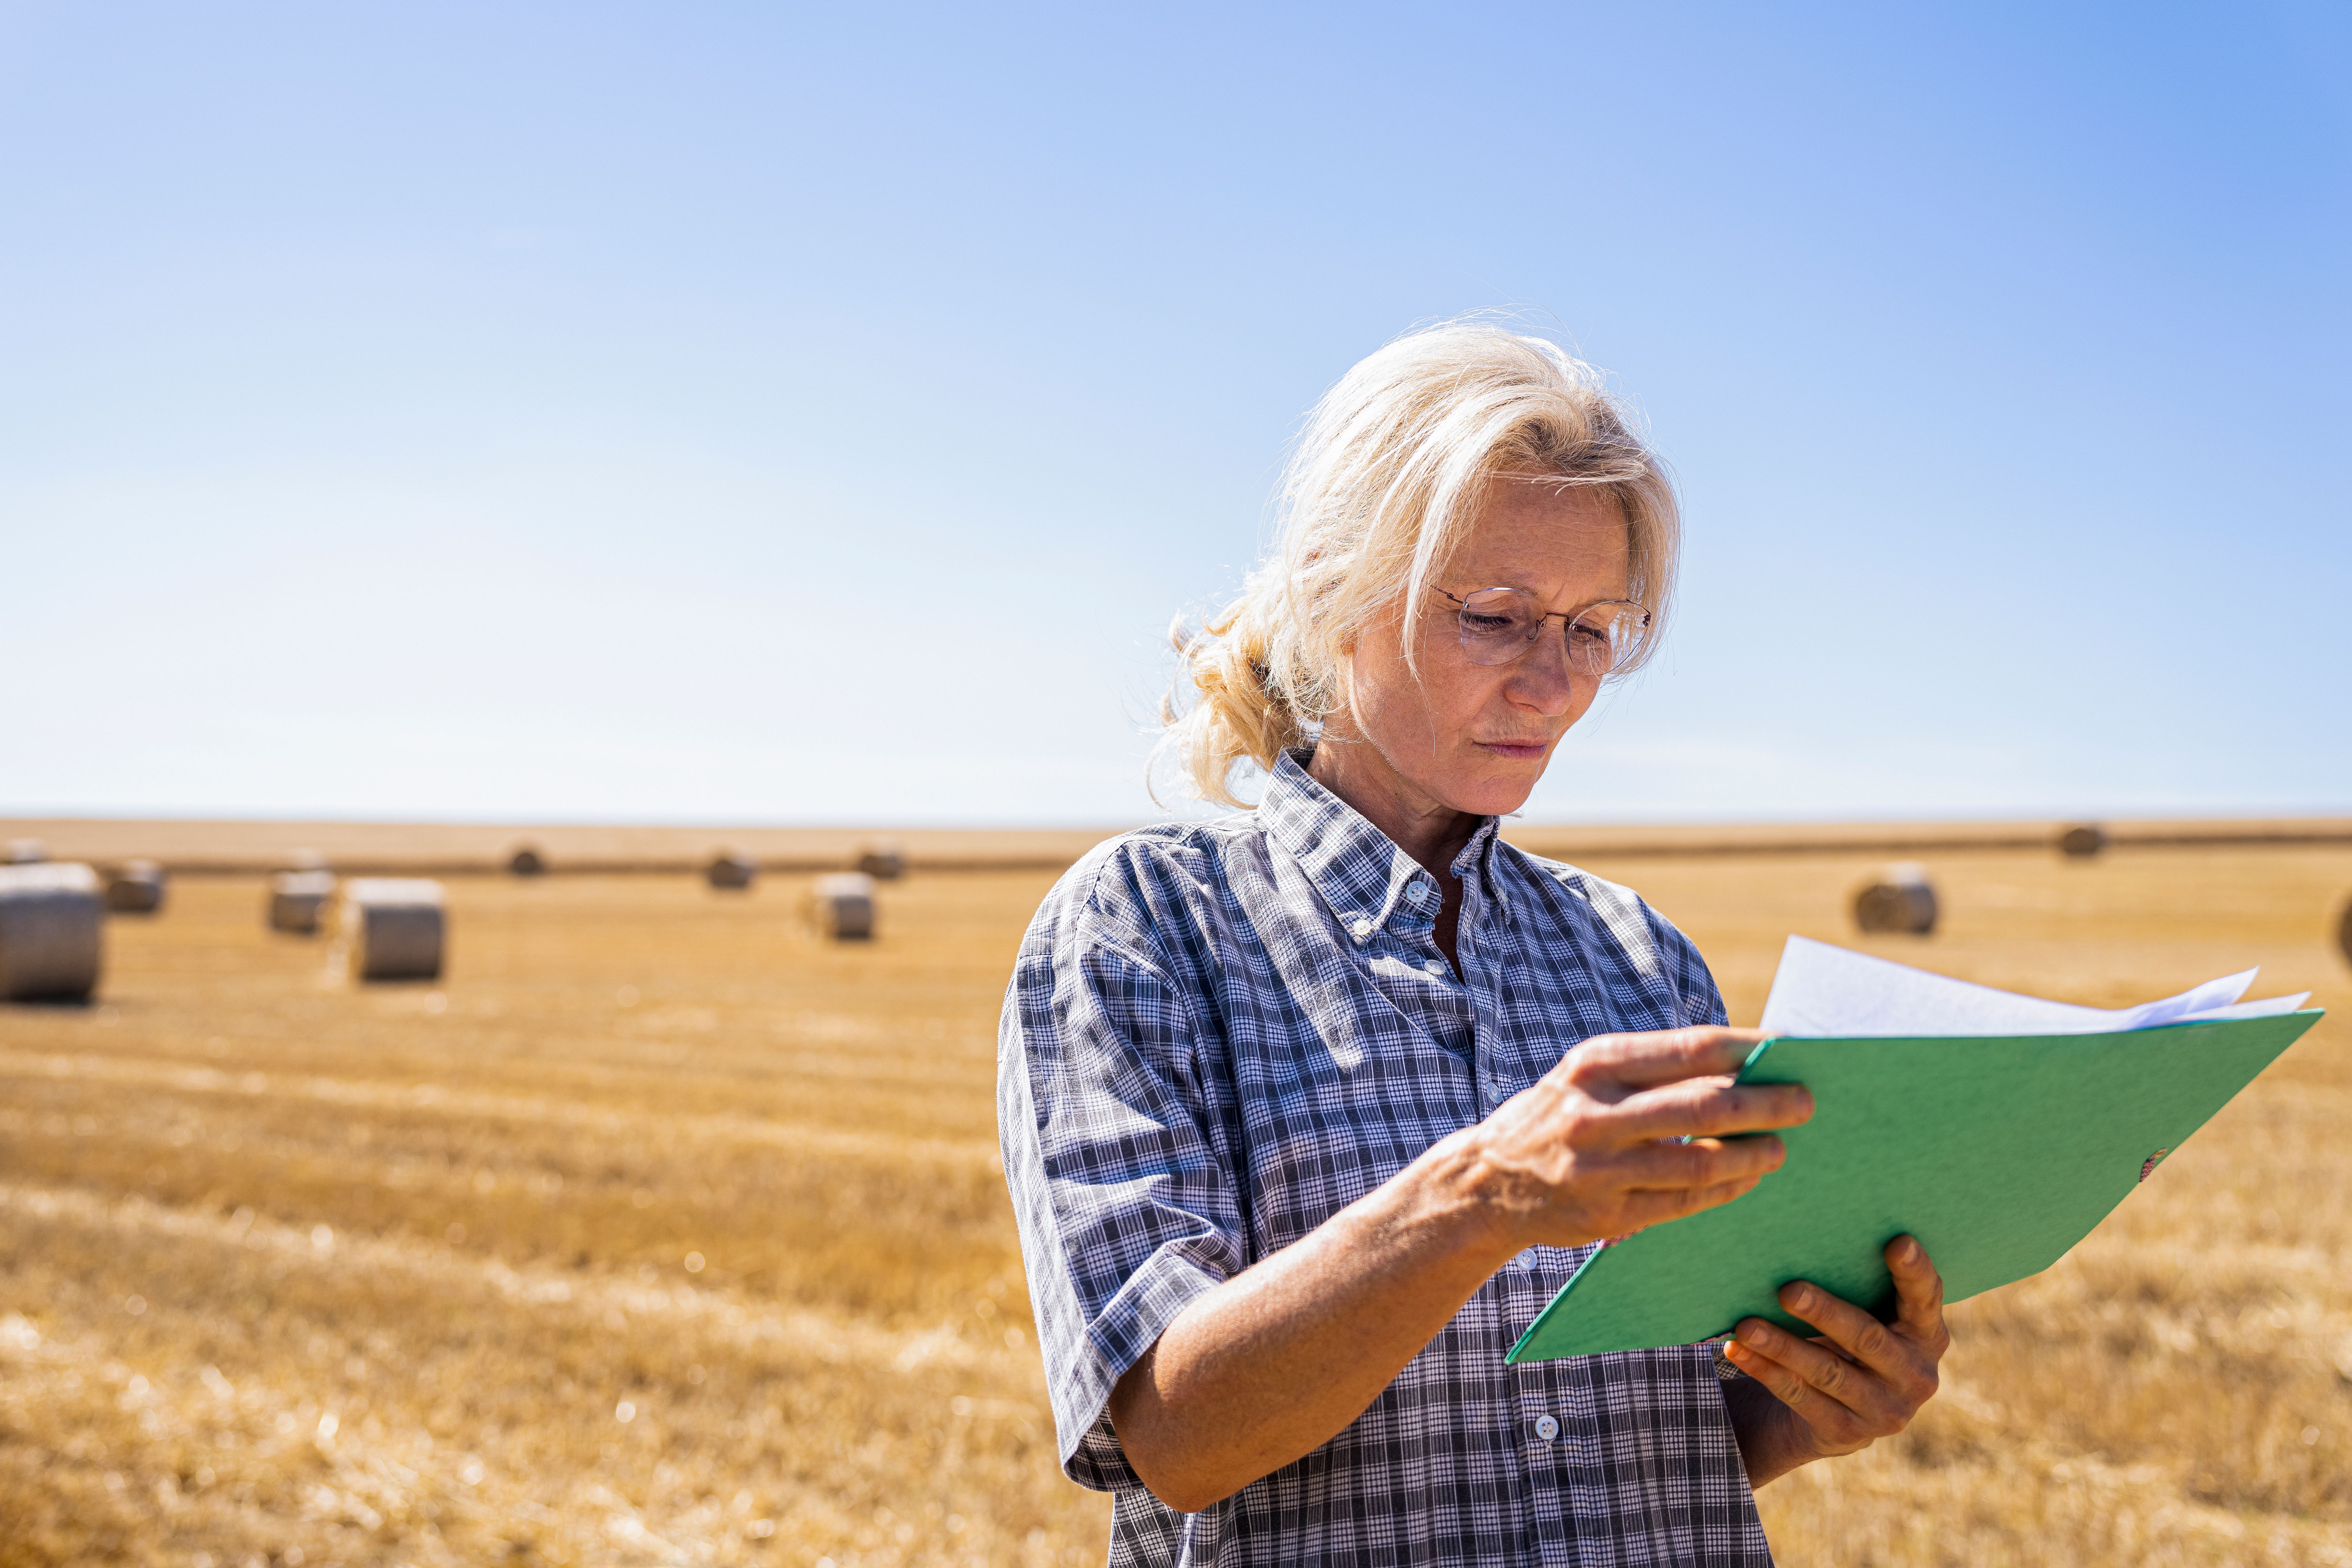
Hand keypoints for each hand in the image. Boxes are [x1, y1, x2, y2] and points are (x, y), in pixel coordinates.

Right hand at [1455, 1026, 1813, 1254]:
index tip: (1791, 1047)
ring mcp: (1600, 1169)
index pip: (1691, 1049)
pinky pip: (1684, 1203)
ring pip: (1700, 1163)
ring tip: (1781, 1148)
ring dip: (1753, 1155)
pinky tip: (1746, 1179)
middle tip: (1806, 1102)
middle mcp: (1595, 1113)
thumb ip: (1653, 1067)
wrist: (1485, 1182)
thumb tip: (1740, 1060)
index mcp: (1595, 1065)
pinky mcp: (1606, 1215)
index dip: (1750, 1049)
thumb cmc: (1556, 1117)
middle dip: (1766, 1104)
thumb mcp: (1589, 1075)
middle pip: (1705, 1106)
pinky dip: (1724, 1190)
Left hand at [1722, 1235, 1949, 1479]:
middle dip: (1825, 1313)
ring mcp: (1885, 1410)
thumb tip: (1798, 1239)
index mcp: (1926, 1335)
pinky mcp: (1849, 1432)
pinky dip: (1767, 1371)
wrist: (1848, 1414)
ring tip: (1746, 1325)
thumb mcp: (1871, 1317)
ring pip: (1828, 1371)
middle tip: (1787, 1290)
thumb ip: (1858, 1288)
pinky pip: (1802, 1397)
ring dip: (1783, 1346)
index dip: (1915, 1272)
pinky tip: (1739, 1350)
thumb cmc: (1854, 1340)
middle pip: (1867, 1338)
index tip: (1897, 1241)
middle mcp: (1915, 1375)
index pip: (1925, 1299)